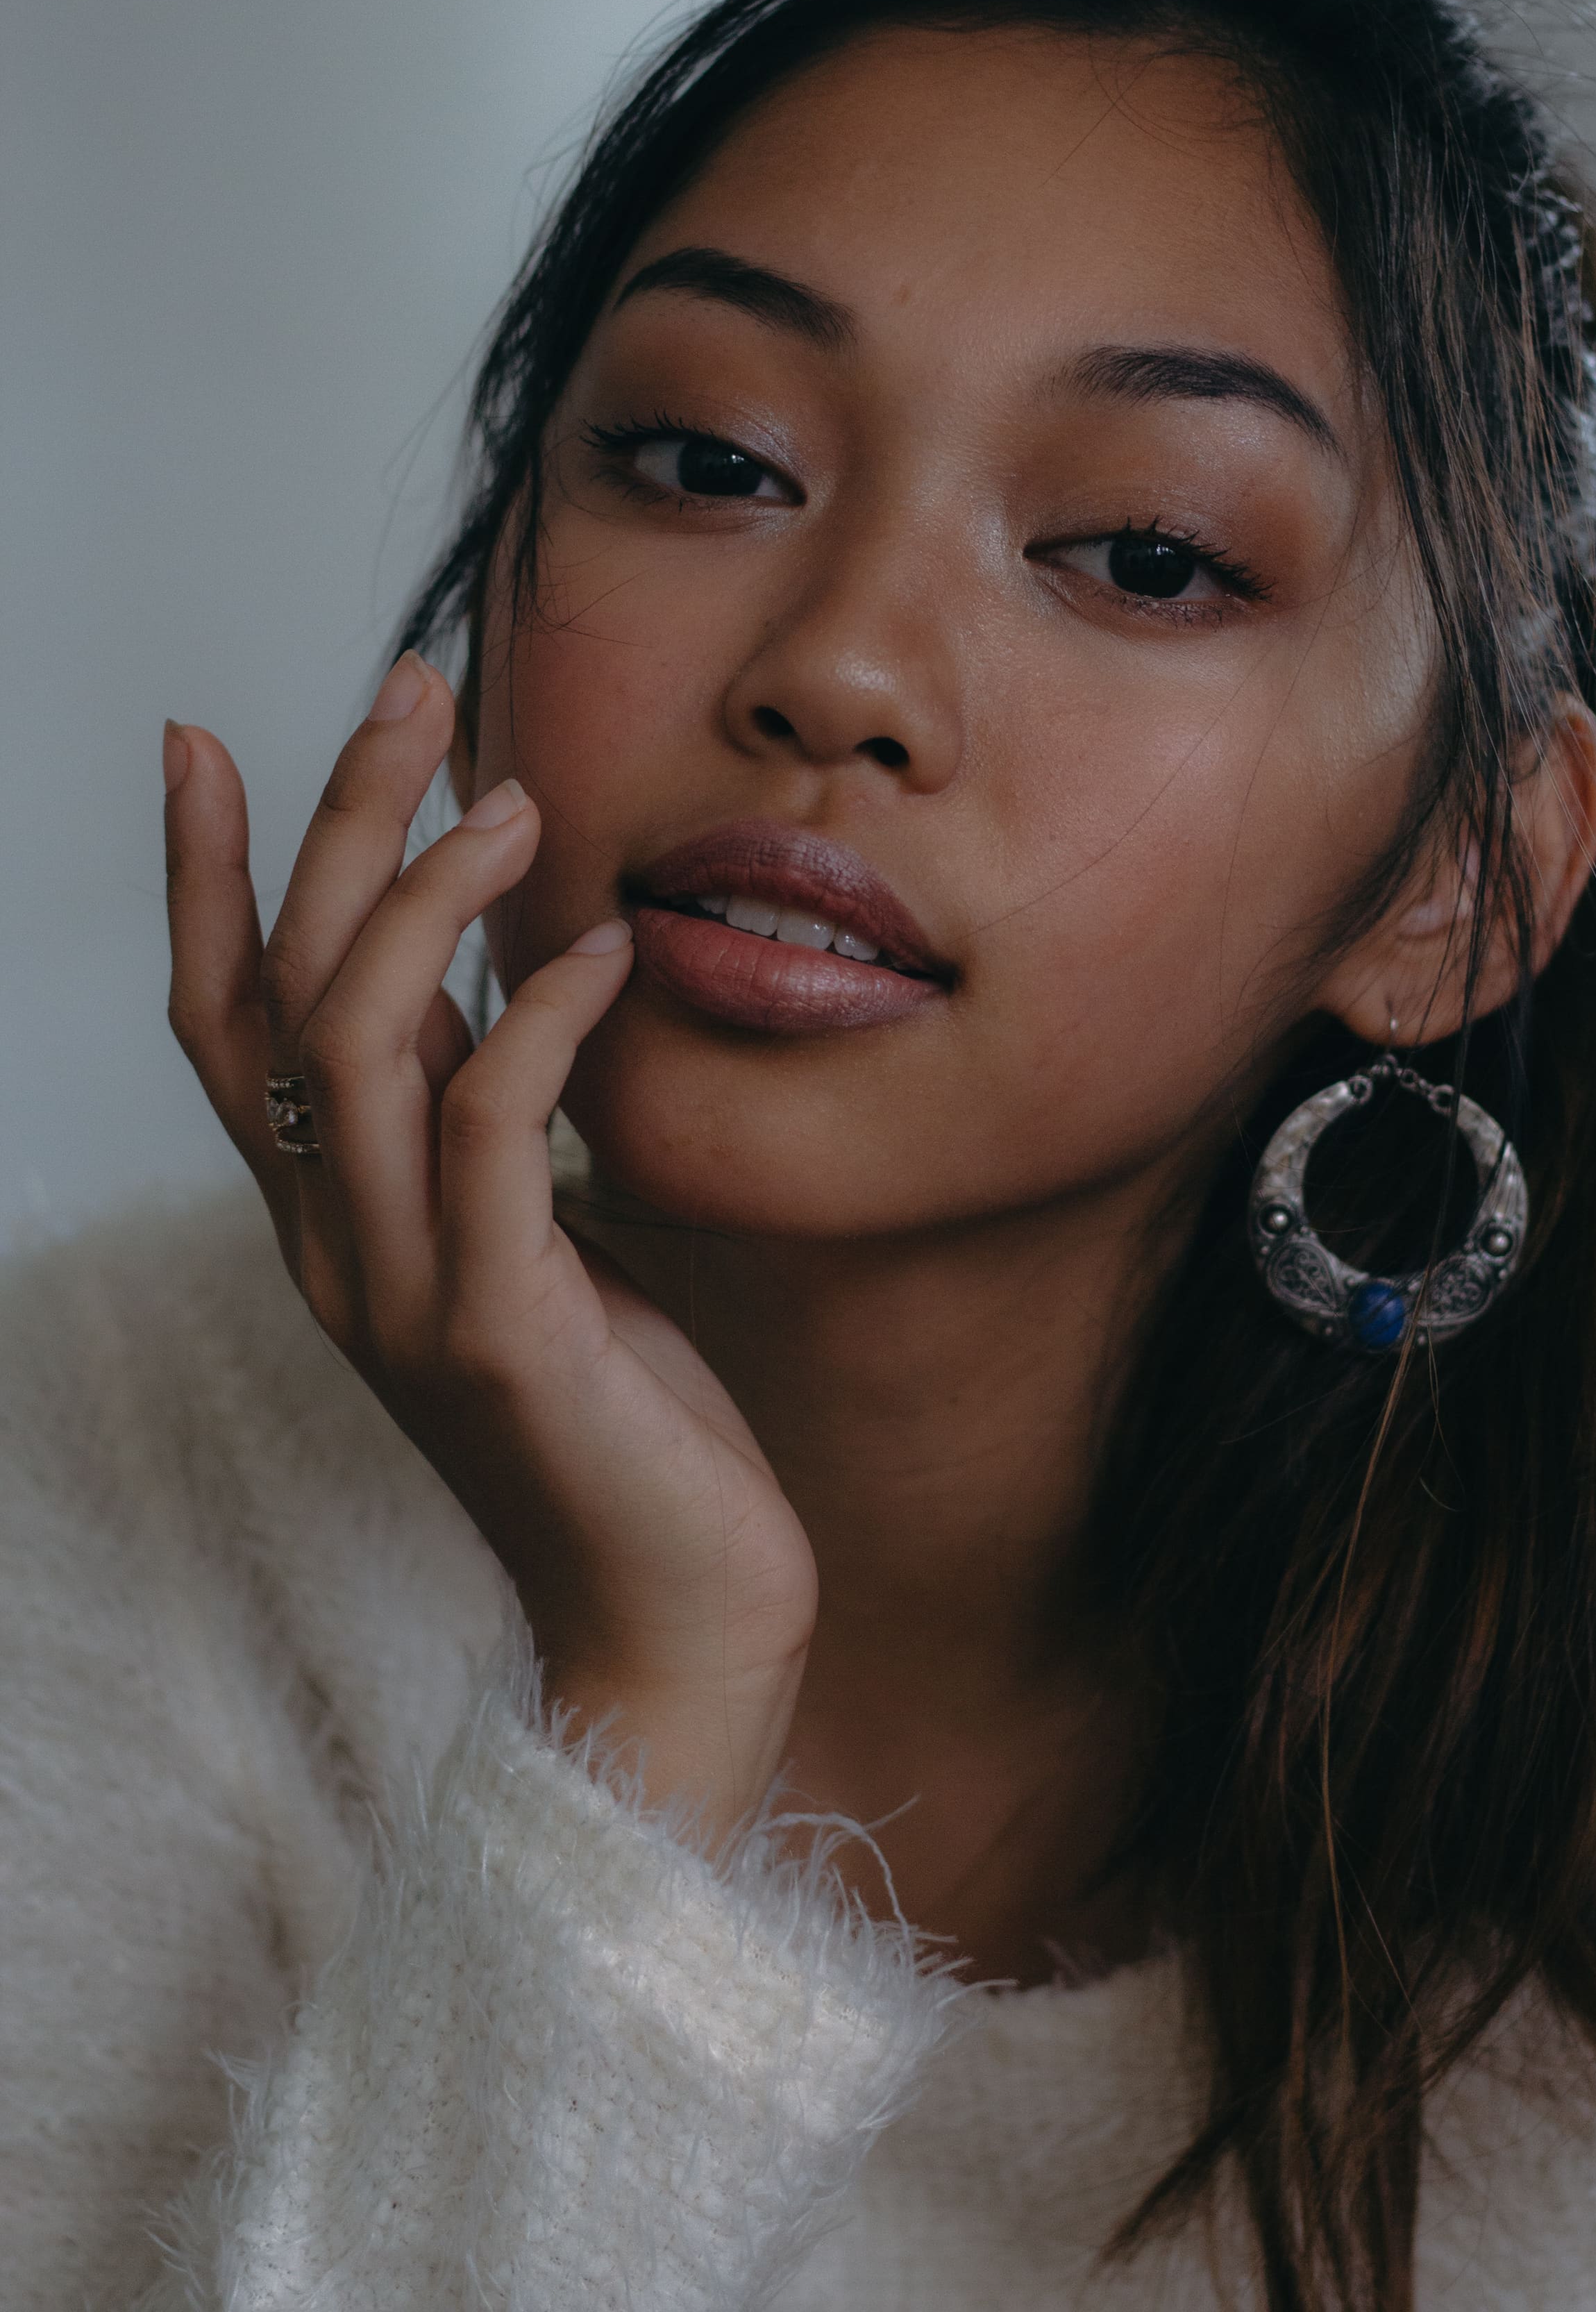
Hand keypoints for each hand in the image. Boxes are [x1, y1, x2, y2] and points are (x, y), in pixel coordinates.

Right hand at [162, 652, 816, 1842]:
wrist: (676, 1621)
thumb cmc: (624, 1423)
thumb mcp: (536, 1245)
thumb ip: (487, 1132)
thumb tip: (495, 982)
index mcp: (333, 1226)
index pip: (227, 1027)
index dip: (204, 879)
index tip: (211, 735)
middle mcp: (335, 1252)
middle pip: (284, 999)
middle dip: (331, 826)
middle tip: (410, 690)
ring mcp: (402, 1297)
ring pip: (356, 1048)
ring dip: (425, 899)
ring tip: (515, 797)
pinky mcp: (498, 1335)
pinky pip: (491, 1137)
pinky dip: (536, 1023)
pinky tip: (602, 952)